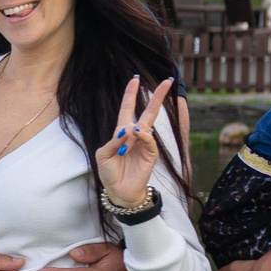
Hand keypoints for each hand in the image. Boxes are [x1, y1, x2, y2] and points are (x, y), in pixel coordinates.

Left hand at [96, 75, 176, 208]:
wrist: (118, 190)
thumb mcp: (103, 155)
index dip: (130, 94)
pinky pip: (150, 141)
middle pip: (148, 111)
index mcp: (121, 132)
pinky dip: (144, 136)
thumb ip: (113, 141)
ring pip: (150, 124)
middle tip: (167, 80)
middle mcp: (135, 135)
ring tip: (131, 133)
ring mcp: (144, 144)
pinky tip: (138, 134)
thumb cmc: (109, 172)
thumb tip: (128, 129)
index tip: (135, 79)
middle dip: (157, 96)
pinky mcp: (151, 154)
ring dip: (143, 122)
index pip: (127, 109)